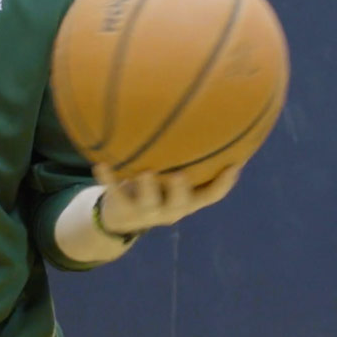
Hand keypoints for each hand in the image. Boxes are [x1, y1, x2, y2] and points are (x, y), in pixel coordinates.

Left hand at [92, 163, 241, 235]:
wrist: (120, 219)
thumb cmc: (154, 187)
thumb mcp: (173, 177)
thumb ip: (187, 158)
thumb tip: (206, 117)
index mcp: (188, 200)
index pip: (212, 195)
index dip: (224, 182)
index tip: (235, 162)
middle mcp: (171, 209)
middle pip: (181, 204)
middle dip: (181, 191)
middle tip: (181, 175)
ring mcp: (146, 212)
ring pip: (149, 202)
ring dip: (148, 188)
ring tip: (146, 173)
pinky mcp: (122, 210)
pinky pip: (115, 193)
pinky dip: (108, 178)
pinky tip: (101, 163)